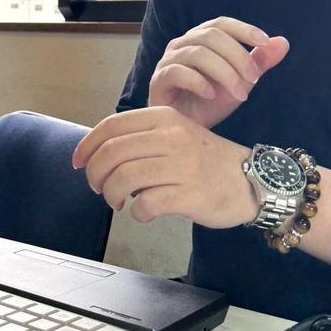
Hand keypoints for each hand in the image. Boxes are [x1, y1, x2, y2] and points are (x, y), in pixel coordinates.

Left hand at [72, 106, 257, 228]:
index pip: (112, 125)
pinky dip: (137, 213)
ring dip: (112, 195)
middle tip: (99, 188)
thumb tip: (98, 156)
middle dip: (96, 175)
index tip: (78, 162)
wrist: (251, 180)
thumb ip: (142, 139)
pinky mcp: (191, 194)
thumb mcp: (176, 134)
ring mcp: (182, 165)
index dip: (87, 145)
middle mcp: (172, 137)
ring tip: (119, 202)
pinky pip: (147, 204)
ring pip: (125, 178)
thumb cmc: (206, 160)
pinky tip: (144, 212)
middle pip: (113, 153)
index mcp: (165, 117)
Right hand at [149, 17, 289, 128]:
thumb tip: (283, 42)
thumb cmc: (210, 103)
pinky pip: (177, 72)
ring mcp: (167, 61)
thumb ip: (259, 63)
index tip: (265, 42)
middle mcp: (182, 44)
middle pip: (211, 36)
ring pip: (197, 53)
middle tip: (254, 80)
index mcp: (201, 39)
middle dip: (237, 56)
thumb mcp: (241, 82)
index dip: (243, 29)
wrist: (186, 132)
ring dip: (224, 72)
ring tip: (239, 94)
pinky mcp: (158, 81)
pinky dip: (198, 81)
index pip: (221, 23)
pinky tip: (211, 95)